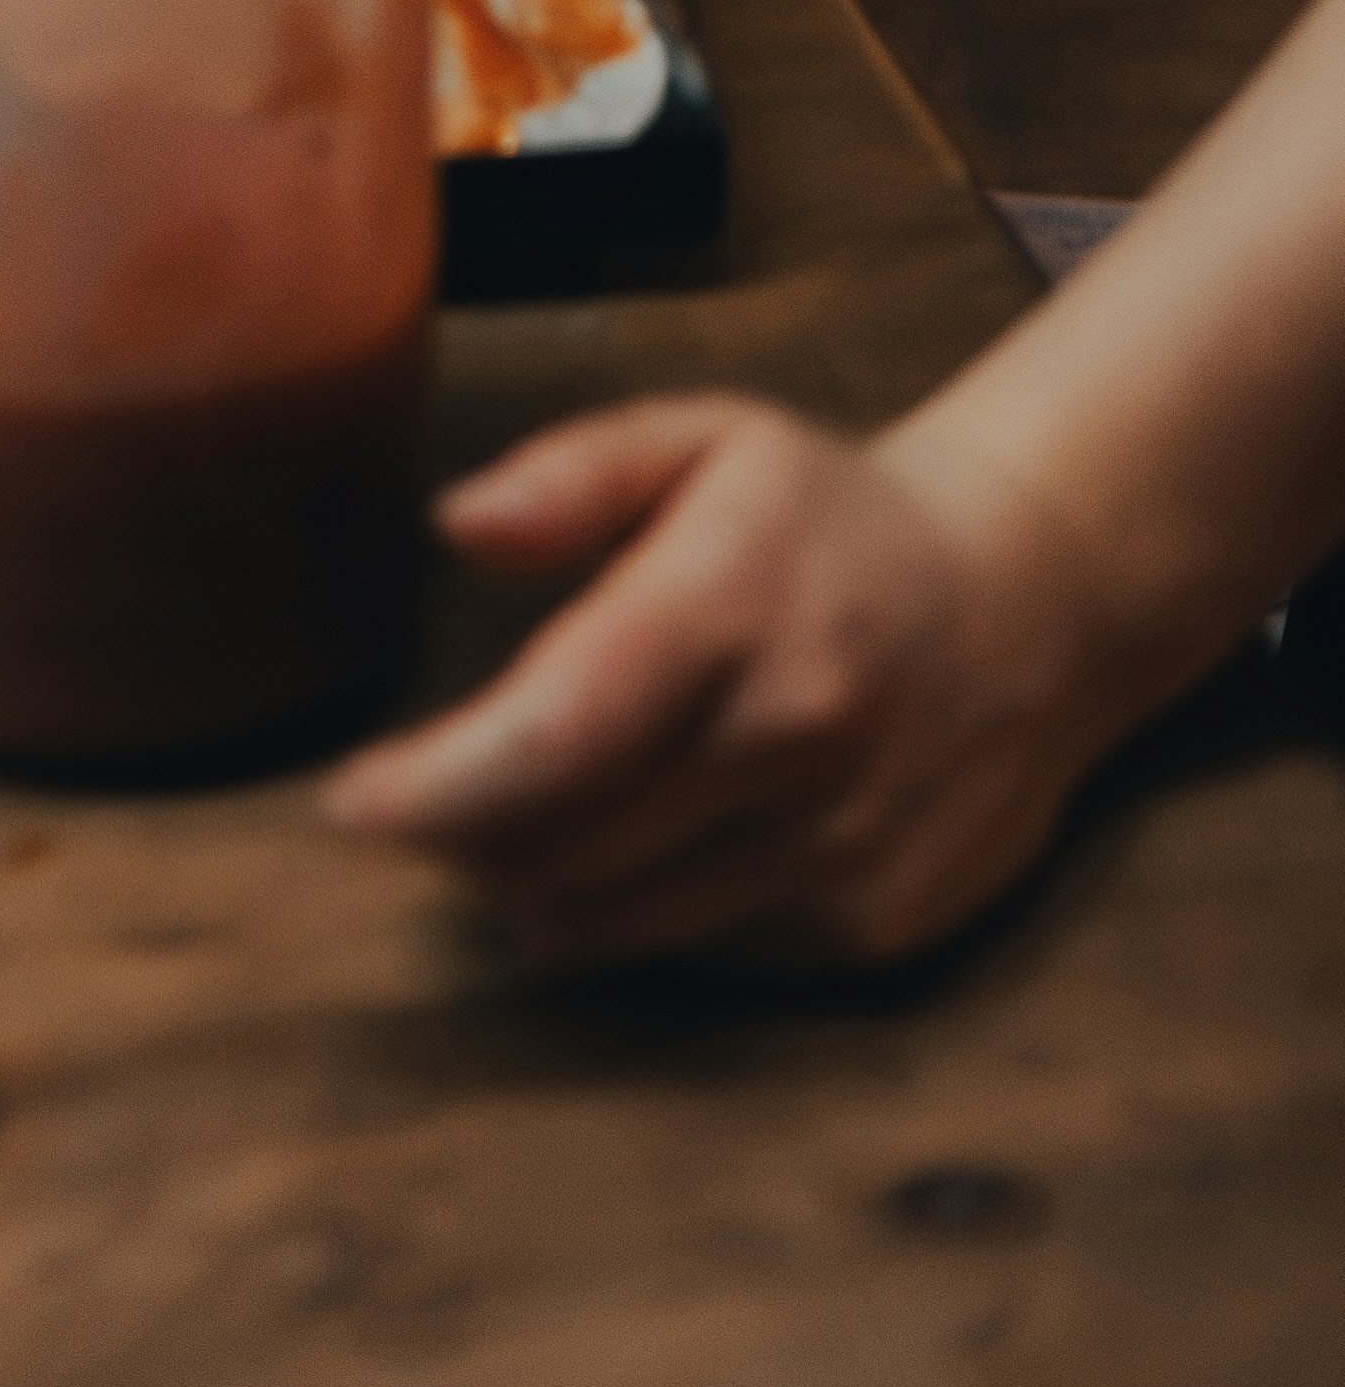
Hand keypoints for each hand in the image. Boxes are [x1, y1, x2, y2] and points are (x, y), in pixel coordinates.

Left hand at [320, 396, 1125, 965]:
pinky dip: (642, 913)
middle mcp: (792, 741)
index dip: (438, 785)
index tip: (351, 800)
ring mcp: (843, 848)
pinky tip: (634, 851)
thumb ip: (572, 474)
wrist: (1035, 604)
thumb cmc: (832, 516)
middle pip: (569, 844)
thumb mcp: (705, 439)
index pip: (557, 731)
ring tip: (500, 830)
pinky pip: (710, 947)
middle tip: (411, 806)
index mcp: (732, 608)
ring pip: (627, 920)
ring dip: (533, 889)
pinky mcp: (879, 925)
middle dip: (460, 838)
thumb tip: (459, 526)